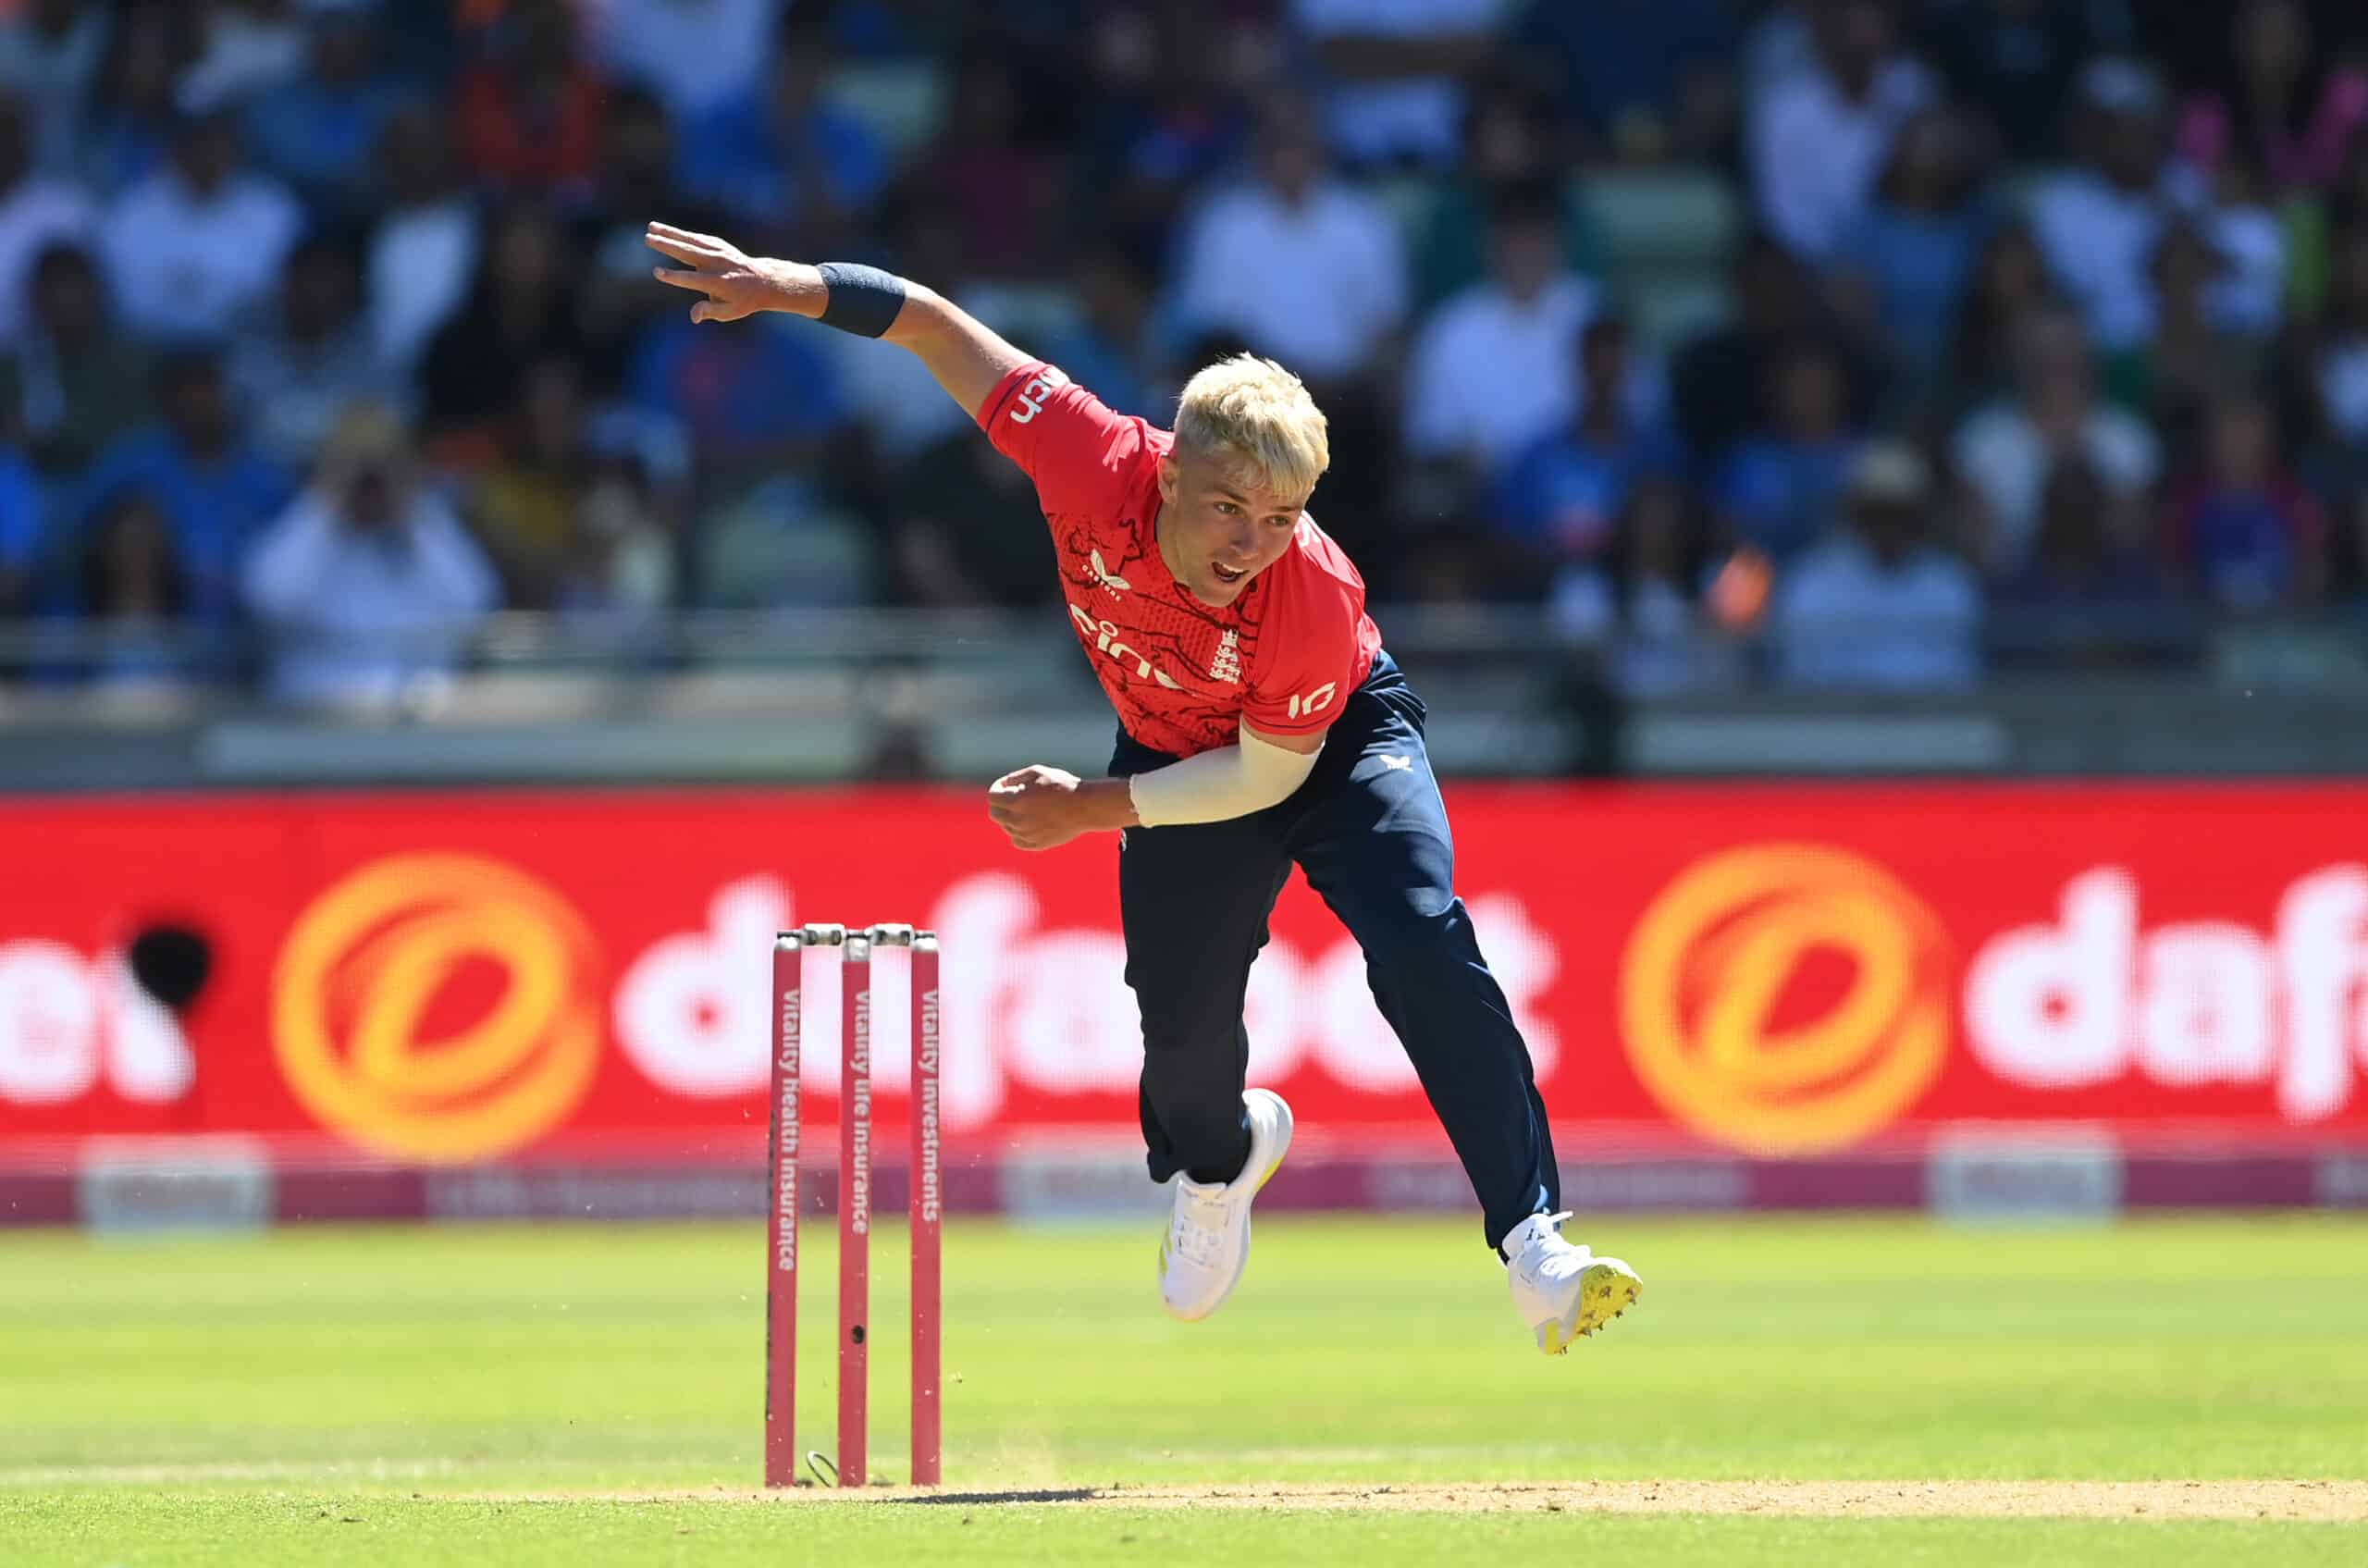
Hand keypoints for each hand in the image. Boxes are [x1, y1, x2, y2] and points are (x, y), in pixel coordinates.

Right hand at [646, 221, 800, 323]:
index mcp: (719, 283)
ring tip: (651, 226)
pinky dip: (682, 234)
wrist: (764, 281)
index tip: (657, 272)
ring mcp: (719, 252)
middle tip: (648, 239)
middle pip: (689, 253)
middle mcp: (718, 264)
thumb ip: (710, 312)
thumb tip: (694, 316)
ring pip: (691, 240)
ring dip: (670, 233)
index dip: (674, 277)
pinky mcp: (719, 245)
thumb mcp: (730, 312)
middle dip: (668, 245)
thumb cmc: (743, 301)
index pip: (692, 280)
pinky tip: (665, 230)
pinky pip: (697, 239)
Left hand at [986, 765, 1090, 851]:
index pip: (992, 797)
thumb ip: (1015, 778)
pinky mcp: (1036, 844)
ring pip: (1006, 827)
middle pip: (995, 814)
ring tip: (1030, 807)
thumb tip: (1003, 785)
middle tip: (1015, 797)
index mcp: (1016, 801)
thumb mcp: (1037, 772)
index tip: (1007, 786)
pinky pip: (1017, 840)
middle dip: (1000, 803)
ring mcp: (1026, 834)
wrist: (1085, 807)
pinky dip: (1019, 832)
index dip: (998, 788)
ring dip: (1011, 816)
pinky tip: (1030, 822)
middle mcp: (1018, 820)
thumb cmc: (1062, 786)